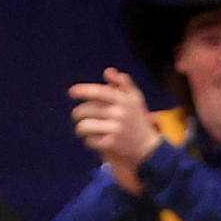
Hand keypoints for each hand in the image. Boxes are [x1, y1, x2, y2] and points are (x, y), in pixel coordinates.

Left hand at [71, 67, 160, 186]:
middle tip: (77, 116)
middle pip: (87, 110)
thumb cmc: (138, 120)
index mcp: (124, 100)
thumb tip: (108, 71)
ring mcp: (115, 130)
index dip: (83, 91)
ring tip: (82, 129)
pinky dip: (89, 141)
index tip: (71, 92)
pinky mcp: (112, 144)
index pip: (99, 92)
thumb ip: (123, 83)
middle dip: (77, 113)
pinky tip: (93, 140)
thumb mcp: (135, 99)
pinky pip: (90, 140)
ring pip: (85, 126)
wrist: (149, 148)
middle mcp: (119, 114)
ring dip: (80, 128)